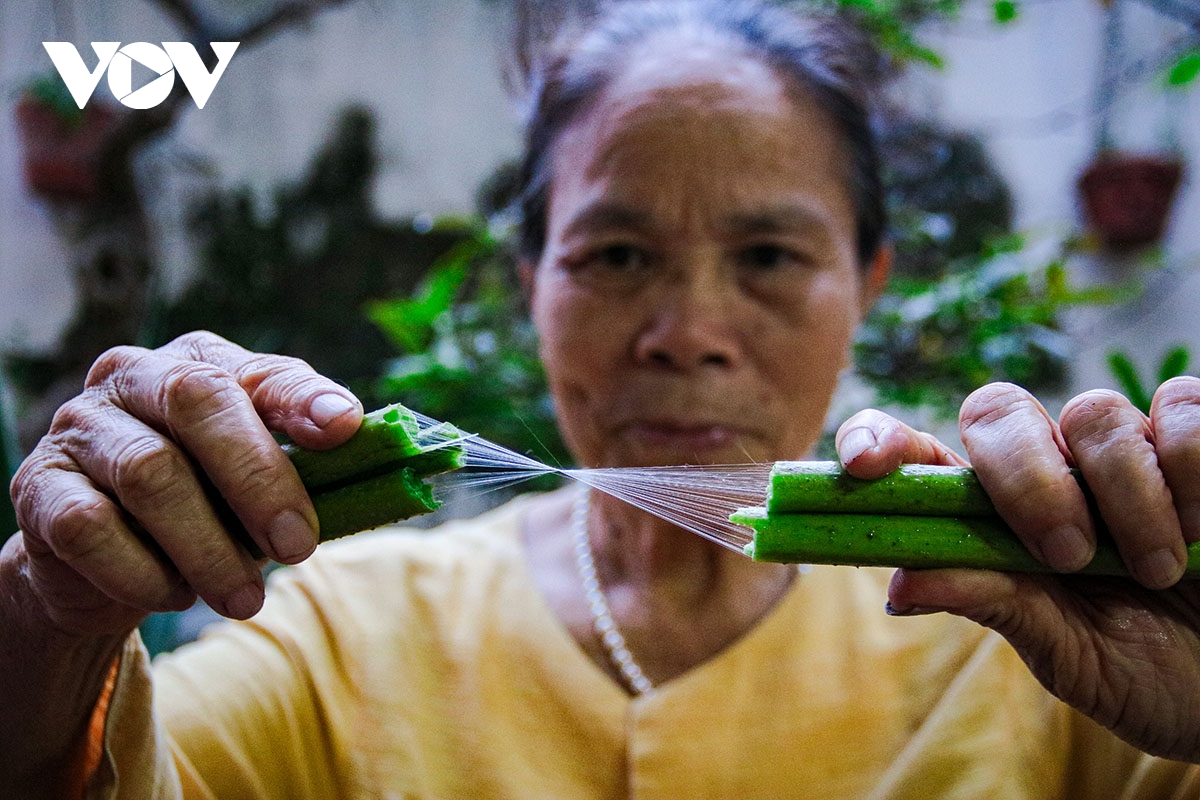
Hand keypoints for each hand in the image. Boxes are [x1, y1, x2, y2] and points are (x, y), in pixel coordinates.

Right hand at [8, 331, 362, 639]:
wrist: (100, 562)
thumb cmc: (202, 505)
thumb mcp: (257, 479)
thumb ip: (303, 458)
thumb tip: (361, 441)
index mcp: (201, 364)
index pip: (260, 371)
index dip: (304, 399)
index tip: (344, 430)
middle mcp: (135, 377)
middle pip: (199, 402)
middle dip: (259, 480)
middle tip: (298, 549)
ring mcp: (80, 427)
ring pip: (150, 473)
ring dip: (207, 547)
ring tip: (243, 597)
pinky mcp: (39, 487)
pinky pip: (91, 528)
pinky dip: (143, 571)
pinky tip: (173, 595)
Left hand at [835, 379, 1199, 761]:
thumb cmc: (1144, 672)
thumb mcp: (1065, 652)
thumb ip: (994, 604)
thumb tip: (899, 586)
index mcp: (992, 519)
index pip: (917, 453)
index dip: (879, 439)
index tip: (863, 466)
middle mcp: (1048, 470)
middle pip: (996, 410)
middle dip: (1025, 478)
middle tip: (1070, 557)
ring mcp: (1121, 451)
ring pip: (1092, 411)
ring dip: (1127, 496)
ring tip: (1159, 571)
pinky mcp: (1195, 439)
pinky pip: (1183, 402)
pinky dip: (1193, 465)